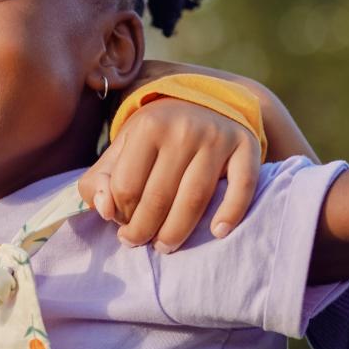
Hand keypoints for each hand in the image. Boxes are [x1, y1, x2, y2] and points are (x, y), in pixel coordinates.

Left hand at [78, 96, 259, 250]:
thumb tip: (104, 210)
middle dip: (144, 230)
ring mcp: (217, 137)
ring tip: (165, 245)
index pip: (127, 187)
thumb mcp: (123, 149)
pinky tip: (218, 232)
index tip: (122, 224)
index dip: (120, 214)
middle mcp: (184, 129)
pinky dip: (231, 213)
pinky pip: (242, 186)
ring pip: (195, 199)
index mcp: (148, 126)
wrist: (205, 103)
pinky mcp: (246, 146)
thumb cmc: (157, 137)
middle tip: (140, 242)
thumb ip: (101, 180)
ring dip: (177, 232)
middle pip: (159, 197)